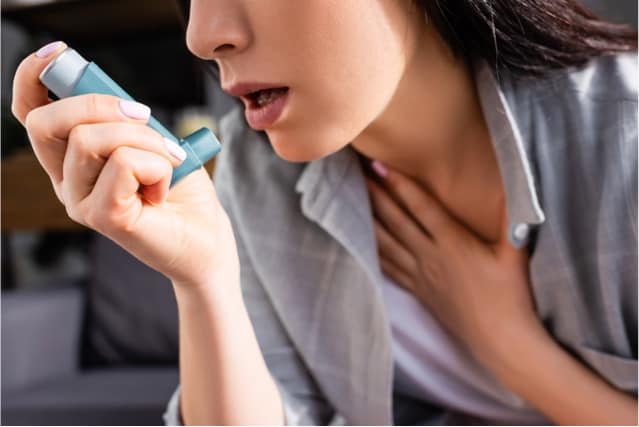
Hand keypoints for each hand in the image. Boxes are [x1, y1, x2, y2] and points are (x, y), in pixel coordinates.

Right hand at [11, 41, 238, 287]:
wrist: (207, 240)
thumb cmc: (181, 191)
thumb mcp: (153, 141)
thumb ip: (124, 119)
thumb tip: (108, 94)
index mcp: (73, 163)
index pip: (32, 117)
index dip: (32, 79)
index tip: (57, 53)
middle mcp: (66, 183)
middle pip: (47, 122)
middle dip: (99, 104)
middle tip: (147, 117)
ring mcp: (81, 203)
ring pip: (91, 139)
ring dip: (145, 139)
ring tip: (169, 161)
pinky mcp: (103, 218)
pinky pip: (123, 163)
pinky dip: (156, 164)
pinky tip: (163, 188)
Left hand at [366, 160, 545, 376]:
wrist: (500, 340)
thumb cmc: (511, 295)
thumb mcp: (515, 253)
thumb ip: (512, 217)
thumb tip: (516, 184)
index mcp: (454, 243)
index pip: (421, 207)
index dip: (400, 185)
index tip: (381, 166)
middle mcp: (431, 257)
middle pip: (396, 221)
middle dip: (376, 196)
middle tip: (357, 174)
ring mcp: (421, 276)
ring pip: (387, 244)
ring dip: (368, 220)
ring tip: (351, 201)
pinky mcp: (419, 292)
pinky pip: (389, 269)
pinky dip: (373, 253)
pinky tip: (361, 243)